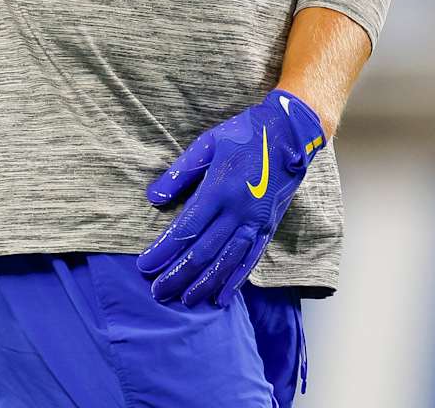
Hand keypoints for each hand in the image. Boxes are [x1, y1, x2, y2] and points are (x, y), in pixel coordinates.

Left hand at [136, 90, 325, 307]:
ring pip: (226, 261)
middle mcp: (237, 210)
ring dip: (204, 284)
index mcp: (219, 189)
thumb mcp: (207, 143)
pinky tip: (222, 297)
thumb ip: (180, 172)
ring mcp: (255, 221)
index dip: (164, 251)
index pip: (186, 229)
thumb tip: (153, 197)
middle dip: (178, 275)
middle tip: (158, 293)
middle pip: (203, 252)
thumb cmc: (244, 134)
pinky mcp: (268, 227)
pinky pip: (250, 260)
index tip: (145, 266)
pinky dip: (235, 281)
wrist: (289, 132)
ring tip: (185, 301)